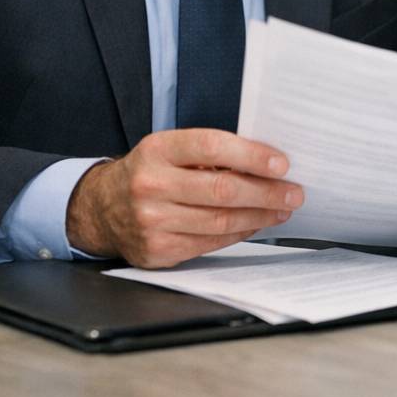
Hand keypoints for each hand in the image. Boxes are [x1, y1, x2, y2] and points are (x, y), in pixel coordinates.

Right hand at [65, 129, 303, 268]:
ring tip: (282, 209)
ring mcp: (151, 221)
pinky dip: (239, 233)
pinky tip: (256, 224)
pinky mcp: (156, 250)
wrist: (101, 208)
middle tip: (294, 192)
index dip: (252, 155)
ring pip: (220, 221)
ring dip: (260, 216)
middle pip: (221, 190)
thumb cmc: (150, 172)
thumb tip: (267, 164)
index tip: (282, 164)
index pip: (212, 146)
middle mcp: (150, 185)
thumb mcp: (171, 150)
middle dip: (266, 192)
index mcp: (157, 150)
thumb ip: (211, 153)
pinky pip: (210, 243)